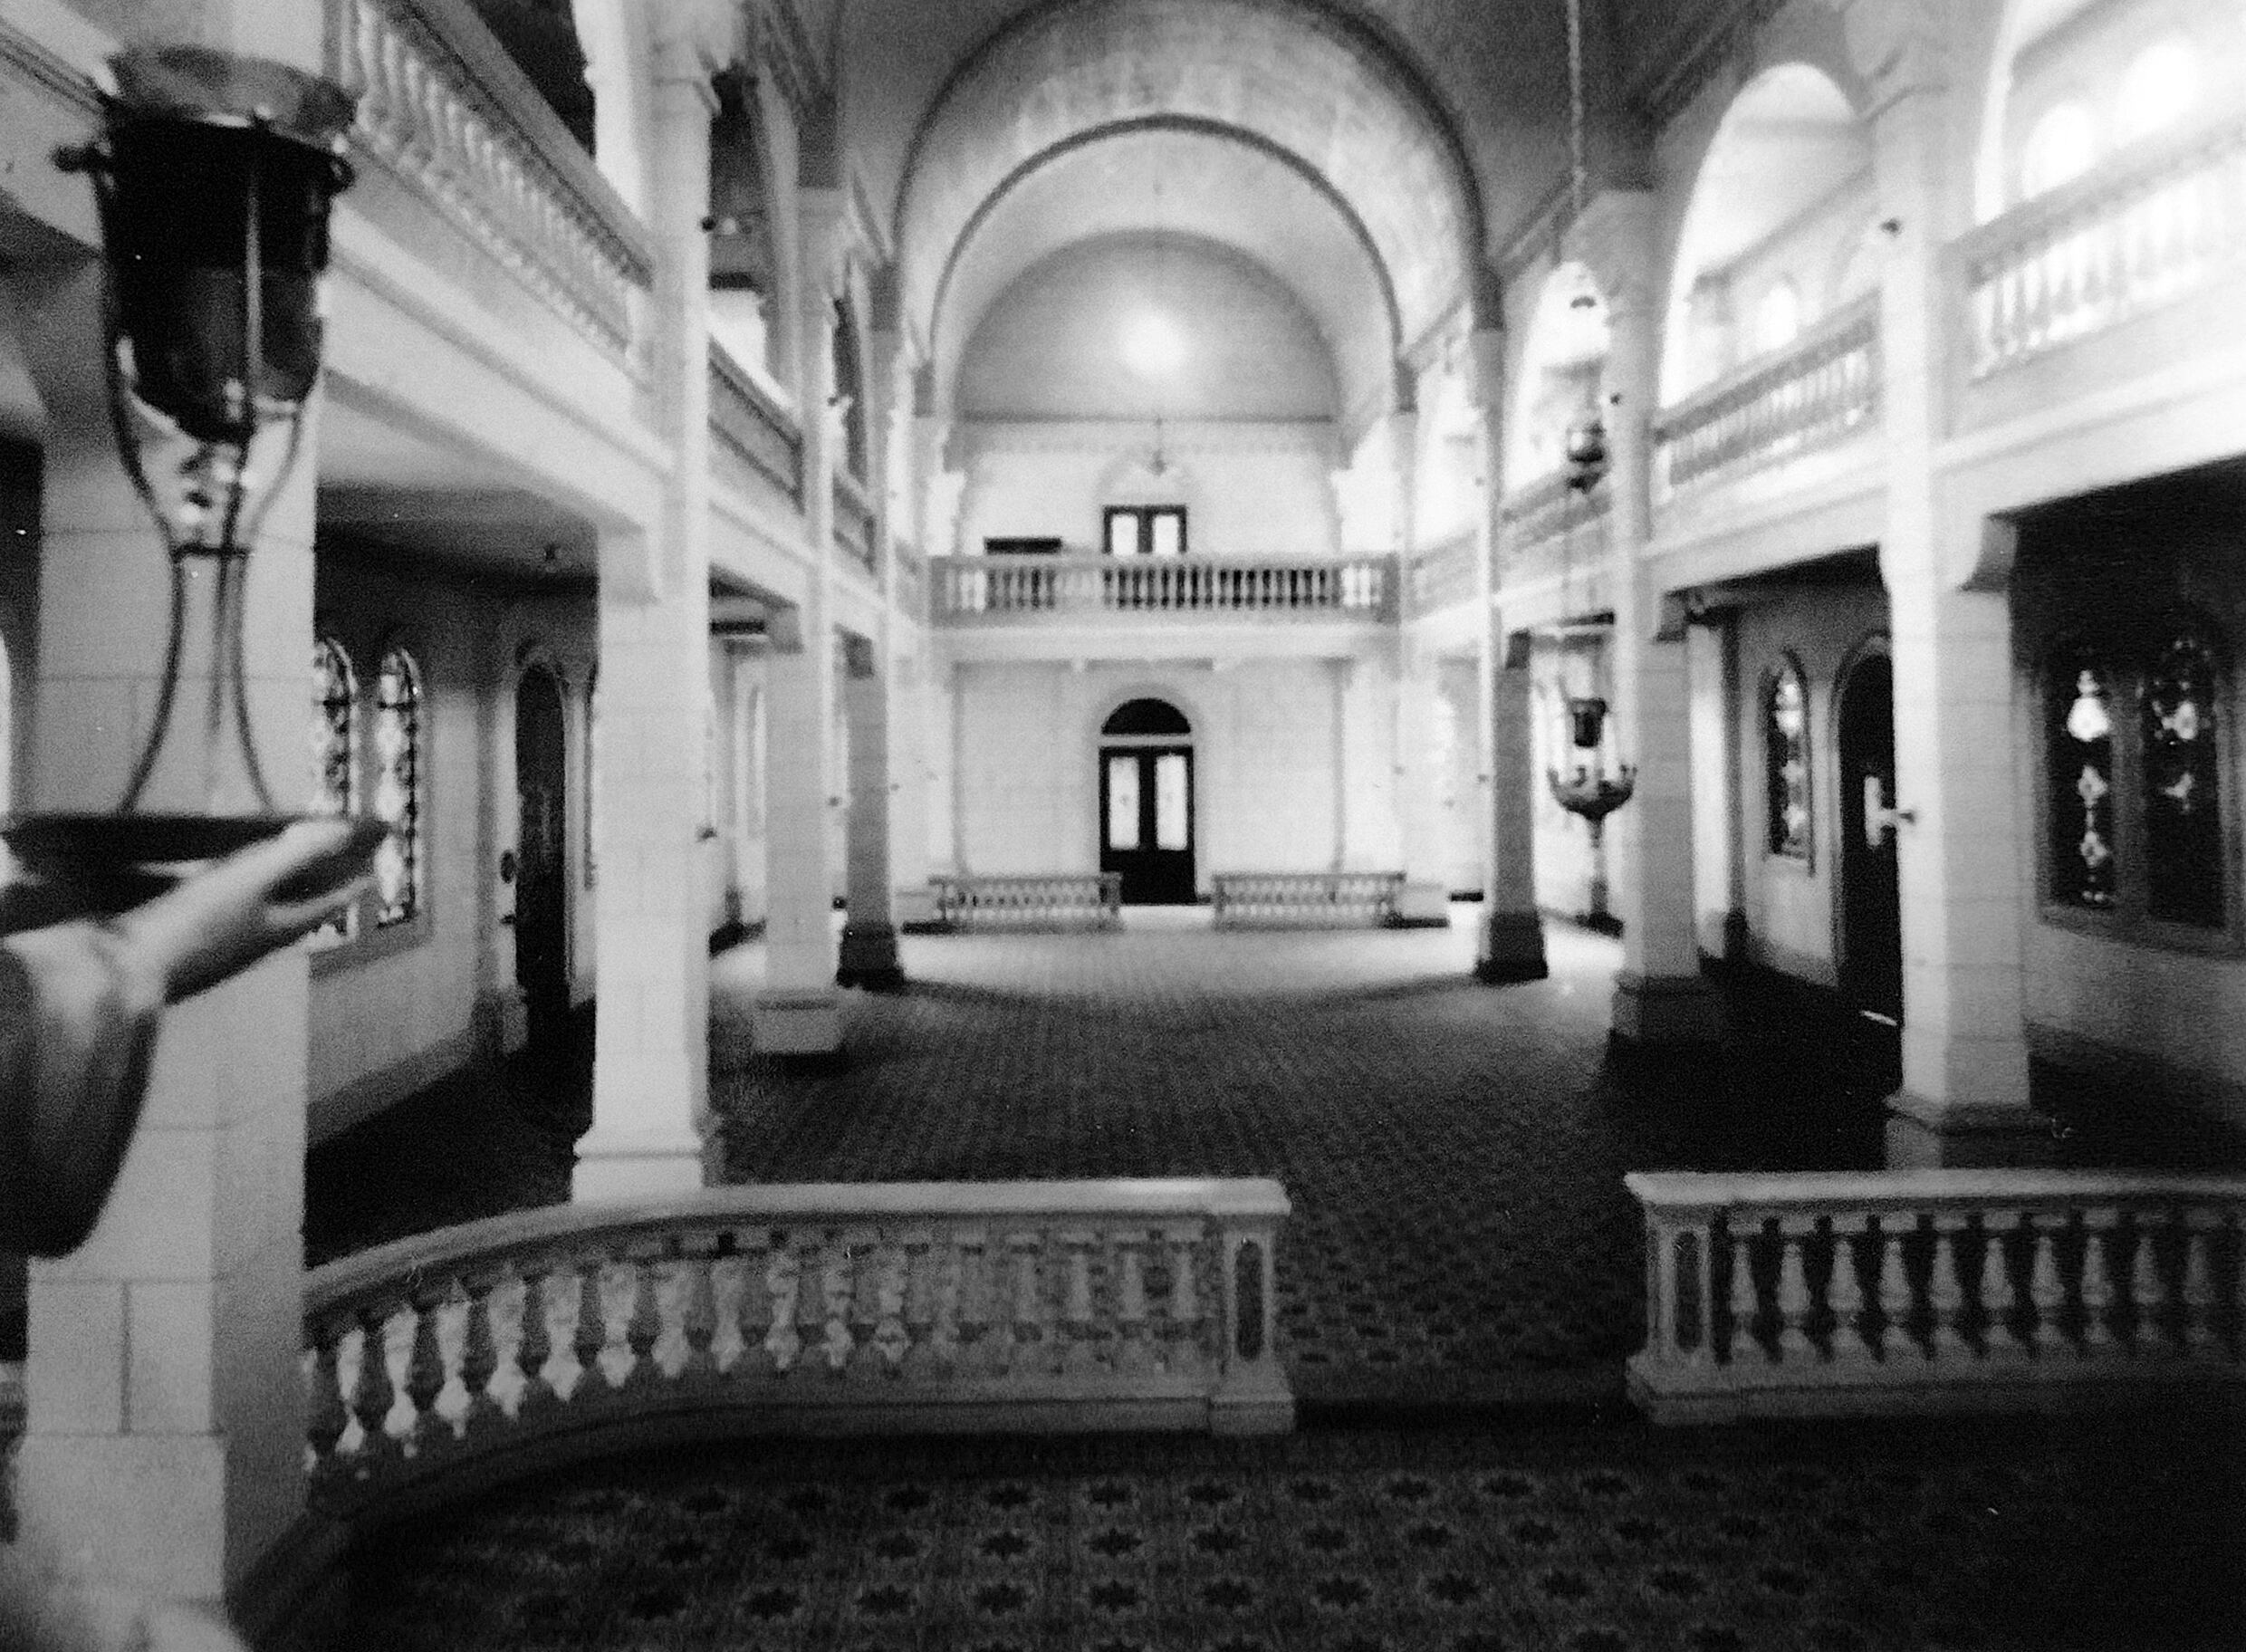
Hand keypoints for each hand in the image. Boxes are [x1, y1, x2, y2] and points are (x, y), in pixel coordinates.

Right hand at [103, 818, 384, 1003]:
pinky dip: (234, 897)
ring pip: (263, 917)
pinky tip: (212, 886)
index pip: (330, 901)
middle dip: (319, 889)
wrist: (127, 972)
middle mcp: (258, 943)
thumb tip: (343, 831)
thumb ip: (297, 854)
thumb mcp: (251, 880)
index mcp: (280, 929)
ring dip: (278, 891)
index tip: (376, 871)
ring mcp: (224, 950)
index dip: (353, 882)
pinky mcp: (191, 949)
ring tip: (281, 871)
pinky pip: (225, 918)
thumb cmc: (195, 925)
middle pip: (300, 912)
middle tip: (333, 872)